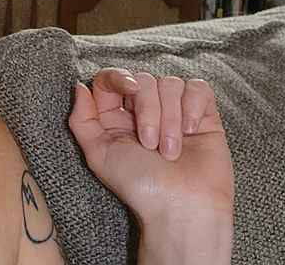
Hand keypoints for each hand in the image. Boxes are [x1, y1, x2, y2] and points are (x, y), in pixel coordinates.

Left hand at [68, 69, 233, 225]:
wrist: (181, 208)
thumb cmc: (140, 187)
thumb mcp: (99, 154)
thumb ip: (82, 119)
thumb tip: (80, 87)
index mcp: (117, 117)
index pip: (111, 78)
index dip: (118, 77)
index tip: (129, 90)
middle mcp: (145, 111)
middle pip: (144, 80)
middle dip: (148, 111)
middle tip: (150, 145)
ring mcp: (175, 112)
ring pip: (170, 84)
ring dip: (170, 119)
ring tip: (171, 151)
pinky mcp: (204, 117)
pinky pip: (199, 89)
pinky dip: (193, 106)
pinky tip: (191, 131)